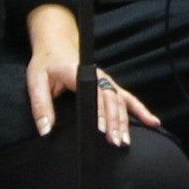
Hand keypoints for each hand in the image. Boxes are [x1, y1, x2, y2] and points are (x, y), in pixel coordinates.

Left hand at [27, 32, 161, 148]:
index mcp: (80, 73)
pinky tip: (153, 122)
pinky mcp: (109, 86)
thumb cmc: (46, 64)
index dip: (101, 112)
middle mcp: (97, 77)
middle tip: (116, 143)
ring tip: (125, 142)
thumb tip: (45, 131)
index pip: (95, 94)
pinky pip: (128, 99)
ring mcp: (106, 81)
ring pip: (121, 102)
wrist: (55, 46)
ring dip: (125, 121)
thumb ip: (41, 106)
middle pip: (111, 100)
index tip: (103, 130)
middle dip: (115, 122)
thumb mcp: (36, 82)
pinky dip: (140, 110)